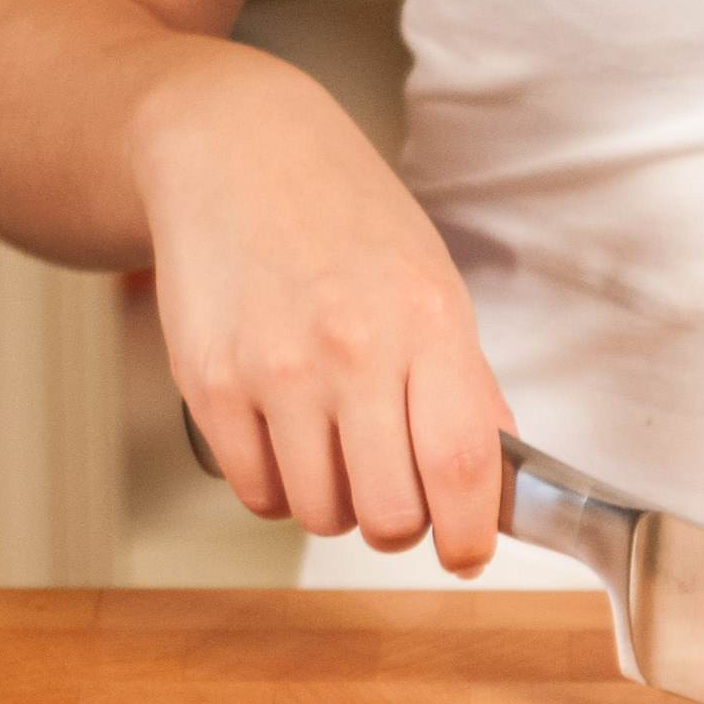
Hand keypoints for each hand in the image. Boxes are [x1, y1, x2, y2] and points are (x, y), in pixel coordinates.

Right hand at [135, 53, 512, 574]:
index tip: (467, 555)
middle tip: (398, 494)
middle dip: (400, 525)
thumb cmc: (346, 218)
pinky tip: (287, 435)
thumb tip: (495, 484)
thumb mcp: (435, 285)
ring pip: (320, 514)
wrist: (233, 148)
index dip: (469, 536)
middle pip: (388, 513)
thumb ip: (469, 388)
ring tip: (337, 447)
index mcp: (428, 324)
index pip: (462, 468)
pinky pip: (257, 492)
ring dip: (337, 506)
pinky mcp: (208, 383)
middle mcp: (353, 350)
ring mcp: (275, 369)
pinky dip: (279, 488)